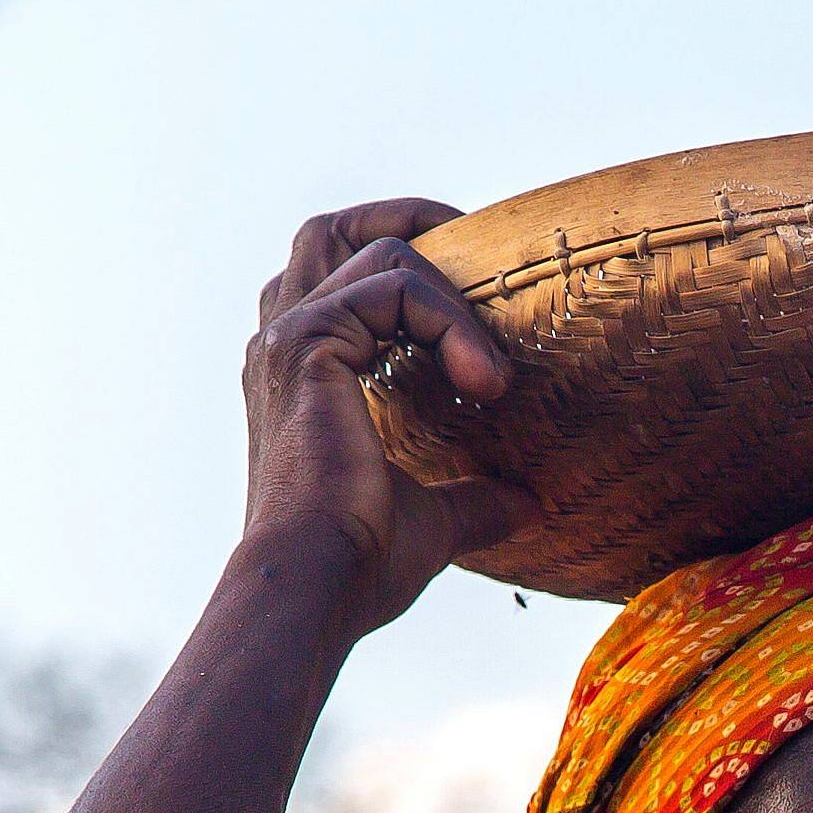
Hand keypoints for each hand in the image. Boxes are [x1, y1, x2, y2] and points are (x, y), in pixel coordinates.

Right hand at [242, 197, 540, 635]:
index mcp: (302, 374)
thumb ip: (475, 502)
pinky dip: (449, 321)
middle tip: (483, 260)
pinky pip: (393, 288)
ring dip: (450, 286)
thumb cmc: (360, 564)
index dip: (414, 273)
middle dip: (413, 224)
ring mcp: (290, 338)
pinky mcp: (309, 344)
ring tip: (494, 362)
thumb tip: (529, 505)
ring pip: (375, 252)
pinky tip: (485, 383)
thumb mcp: (433, 522)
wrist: (319, 588)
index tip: (481, 305)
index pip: (344, 278)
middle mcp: (284, 344)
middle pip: (333, 230)